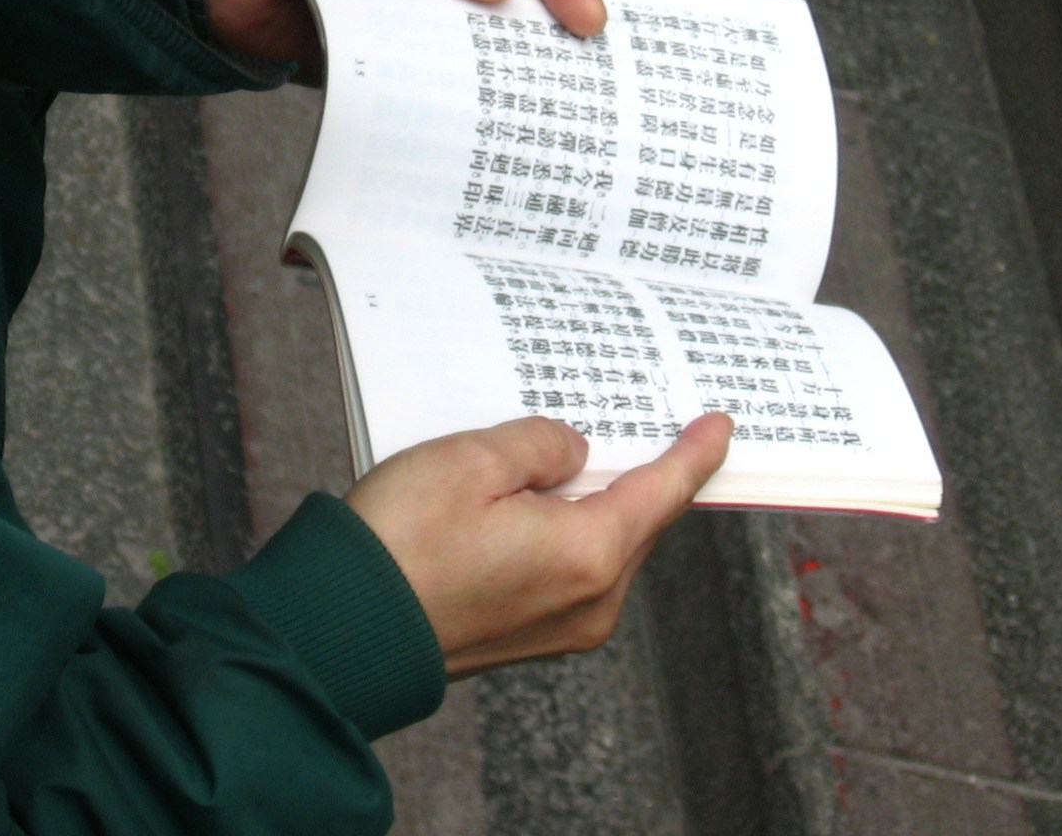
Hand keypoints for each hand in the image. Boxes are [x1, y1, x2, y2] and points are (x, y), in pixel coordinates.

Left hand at [200, 0, 606, 81]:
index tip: (590, 23)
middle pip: (496, 0)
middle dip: (531, 39)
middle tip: (572, 80)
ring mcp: (395, 3)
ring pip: (449, 42)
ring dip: (476, 75)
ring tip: (514, 110)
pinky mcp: (353, 45)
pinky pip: (395, 74)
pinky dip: (413, 97)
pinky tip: (435, 116)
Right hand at [343, 413, 732, 675]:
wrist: (342, 630)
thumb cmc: (399, 543)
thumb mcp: (472, 460)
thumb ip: (540, 444)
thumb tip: (573, 453)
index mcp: (588, 554)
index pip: (663, 492)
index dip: (694, 454)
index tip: (720, 426)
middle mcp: (590, 601)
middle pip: (636, 522)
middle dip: (643, 474)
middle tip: (649, 424)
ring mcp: (560, 628)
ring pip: (601, 547)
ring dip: (597, 501)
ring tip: (580, 454)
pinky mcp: (527, 637)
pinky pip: (570, 570)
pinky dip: (568, 530)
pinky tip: (540, 500)